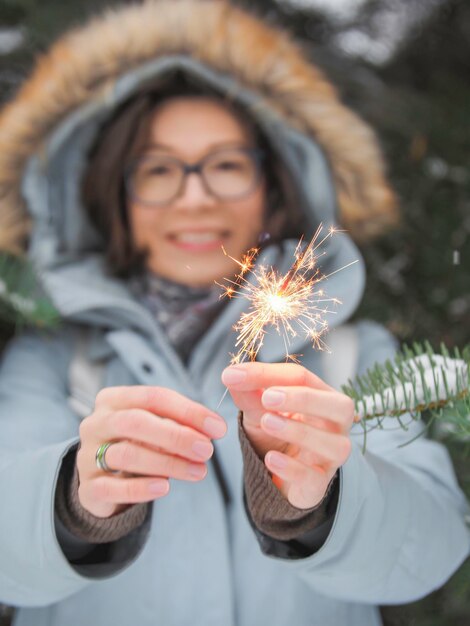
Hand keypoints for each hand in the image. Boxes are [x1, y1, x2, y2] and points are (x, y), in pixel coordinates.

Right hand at [77, 386, 226, 517]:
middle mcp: (96, 422)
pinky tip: (164, 487)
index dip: (188, 411)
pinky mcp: (87, 487)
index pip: (153, 397)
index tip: (217, 427)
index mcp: (114, 399)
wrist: (102, 481)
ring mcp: (87, 454)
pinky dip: (141, 487)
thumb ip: (179, 424)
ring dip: (168, 463)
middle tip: (207, 450)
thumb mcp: (155, 427)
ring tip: (198, 471)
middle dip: (176, 436)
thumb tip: (212, 428)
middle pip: (136, 422)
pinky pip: (112, 487)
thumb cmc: (136, 444)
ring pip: (127, 454)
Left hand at [221, 362, 353, 508]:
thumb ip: (248, 393)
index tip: (236, 376)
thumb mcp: (257, 410)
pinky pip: (315, 477)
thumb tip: (232, 374)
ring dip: (299, 431)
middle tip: (268, 397)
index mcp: (321, 396)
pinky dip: (293, 468)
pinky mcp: (319, 483)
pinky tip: (271, 458)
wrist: (273, 475)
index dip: (270, 374)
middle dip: (304, 399)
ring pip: (333, 444)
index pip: (303, 378)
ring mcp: (332, 456)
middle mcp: (335, 424)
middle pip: (339, 406)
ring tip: (267, 422)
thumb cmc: (273, 433)